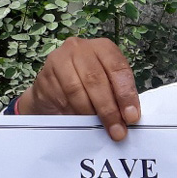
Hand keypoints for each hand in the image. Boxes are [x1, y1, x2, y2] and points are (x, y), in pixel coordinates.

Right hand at [17, 37, 140, 140]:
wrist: (53, 88)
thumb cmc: (88, 85)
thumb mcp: (109, 84)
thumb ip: (119, 95)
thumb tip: (130, 116)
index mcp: (103, 48)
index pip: (118, 68)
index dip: (126, 94)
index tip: (131, 116)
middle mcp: (81, 48)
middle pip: (96, 80)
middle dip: (109, 109)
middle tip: (117, 130)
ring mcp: (59, 59)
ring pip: (77, 90)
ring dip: (90, 113)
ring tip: (99, 128)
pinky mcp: (45, 76)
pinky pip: (61, 98)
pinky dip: (73, 113)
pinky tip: (80, 121)